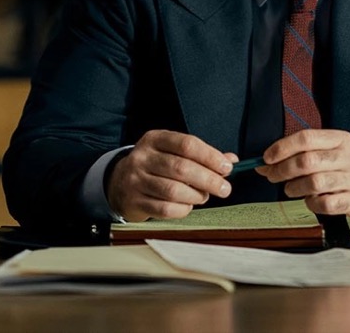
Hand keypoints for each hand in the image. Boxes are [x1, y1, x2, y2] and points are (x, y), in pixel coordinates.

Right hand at [107, 130, 238, 221]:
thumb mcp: (172, 152)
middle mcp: (142, 157)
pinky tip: (188, 206)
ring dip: (196, 196)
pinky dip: (183, 209)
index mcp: (155, 139)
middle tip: (224, 188)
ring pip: (174, 190)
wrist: (118, 182)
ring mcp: (136, 180)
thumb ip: (201, 155)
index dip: (210, 156)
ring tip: (204, 196)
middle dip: (208, 180)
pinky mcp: (134, 201)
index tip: (227, 167)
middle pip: (182, 168)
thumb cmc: (154, 165)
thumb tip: (230, 160)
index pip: (187, 144)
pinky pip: (165, 209)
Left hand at [257, 129, 349, 219]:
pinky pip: (326, 204)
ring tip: (290, 189)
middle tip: (272, 176)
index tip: (267, 158)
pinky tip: (310, 200)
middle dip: (283, 170)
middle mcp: (348, 157)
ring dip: (294, 188)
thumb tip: (266, 163)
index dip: (282, 148)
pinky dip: (312, 204)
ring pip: (315, 183)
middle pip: (307, 161)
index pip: (307, 138)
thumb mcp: (333, 149)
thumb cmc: (349, 165)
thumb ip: (303, 153)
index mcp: (340, 139)